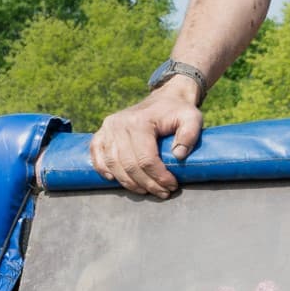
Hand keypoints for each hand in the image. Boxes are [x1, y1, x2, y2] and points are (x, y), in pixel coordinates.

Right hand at [91, 76, 202, 198]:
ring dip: (129, 183)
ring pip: (113, 165)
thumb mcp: (192, 117)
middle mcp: (119, 124)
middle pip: (129, 165)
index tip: (172, 185)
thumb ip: (190, 134)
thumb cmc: (178, 111)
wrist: (165, 98)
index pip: (145, 159)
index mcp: (139, 121)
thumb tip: (178, 156)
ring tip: (146, 190)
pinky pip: (97, 155)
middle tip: (162, 192)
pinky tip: (115, 180)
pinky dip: (103, 170)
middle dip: (147, 184)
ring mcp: (108, 128)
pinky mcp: (102, 132)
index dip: (158, 177)